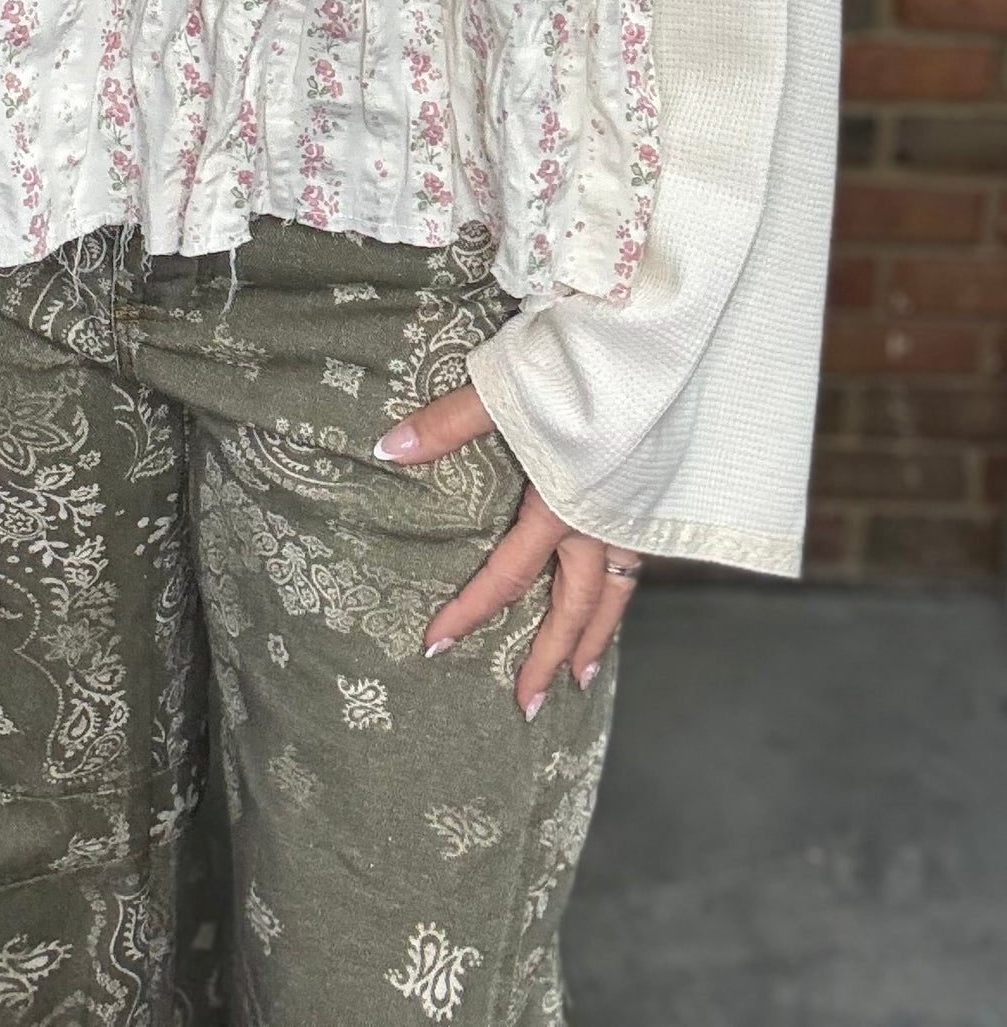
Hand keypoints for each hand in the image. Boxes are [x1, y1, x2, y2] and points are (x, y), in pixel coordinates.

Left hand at [374, 384, 641, 716]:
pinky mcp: (660, 492)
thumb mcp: (505, 388)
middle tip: (530, 705)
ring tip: (583, 677)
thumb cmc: (581, 361)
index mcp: (562, 502)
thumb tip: (385, 449)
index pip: (510, 574)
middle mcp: (603, 519)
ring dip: (597, 636)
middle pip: (575, 605)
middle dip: (551, 656)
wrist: (657, 340)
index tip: (436, 645)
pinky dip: (624, 593)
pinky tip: (618, 596)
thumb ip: (447, 424)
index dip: (471, 610)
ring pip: (618, 591)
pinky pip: (640, 561)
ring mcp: (638, 509)